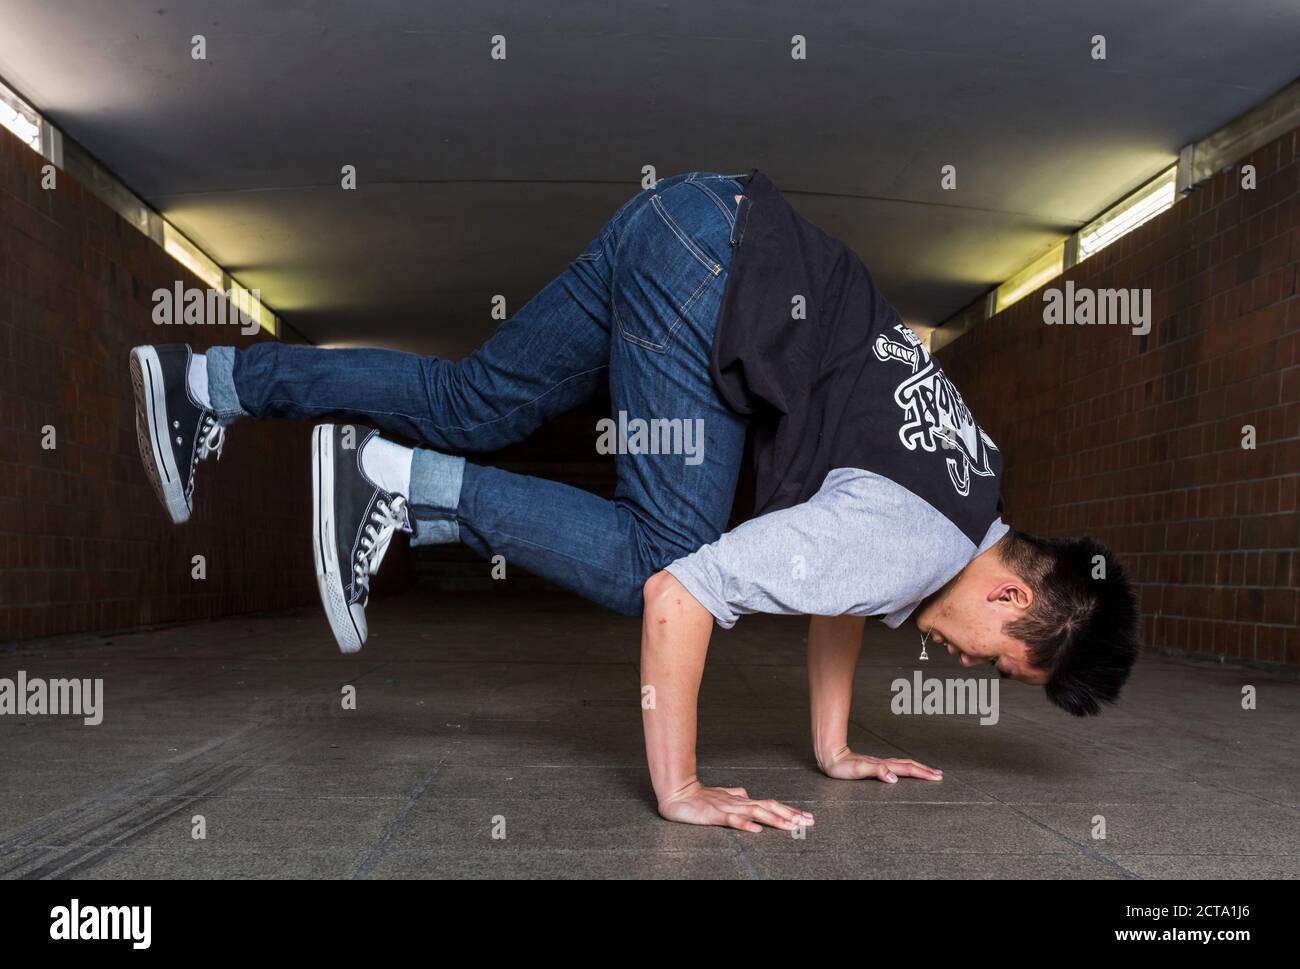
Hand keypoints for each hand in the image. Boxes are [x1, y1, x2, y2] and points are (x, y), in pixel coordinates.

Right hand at [658, 781, 814, 832]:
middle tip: (808, 822)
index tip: (807, 817)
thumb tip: (748, 794)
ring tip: (791, 826)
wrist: (678, 794)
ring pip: (756, 813)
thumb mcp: (722, 797)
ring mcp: (728, 808)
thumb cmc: (700, 797)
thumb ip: (735, 795)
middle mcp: (739, 803)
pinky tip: (757, 830)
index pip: (771, 804)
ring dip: (775, 819)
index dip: (789, 810)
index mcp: (743, 801)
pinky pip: (733, 821)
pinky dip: (746, 825)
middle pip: (769, 808)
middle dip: (790, 815)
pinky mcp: (715, 815)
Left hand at [818, 745, 942, 782]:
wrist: (830, 756)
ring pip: (903, 765)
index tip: (936, 777)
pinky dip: (905, 768)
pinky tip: (904, 770)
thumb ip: (877, 772)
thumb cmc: (842, 766)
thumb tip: (894, 778)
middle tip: (939, 775)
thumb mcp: (858, 771)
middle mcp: (883, 763)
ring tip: (927, 771)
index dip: (922, 773)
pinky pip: (895, 766)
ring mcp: (879, 763)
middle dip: (924, 770)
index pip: (907, 769)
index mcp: (883, 765)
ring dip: (917, 768)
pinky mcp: (874, 765)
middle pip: (908, 765)